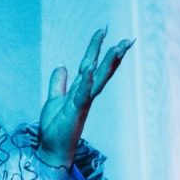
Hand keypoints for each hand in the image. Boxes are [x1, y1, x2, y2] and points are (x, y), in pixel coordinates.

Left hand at [37, 28, 133, 168]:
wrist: (52, 149)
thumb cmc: (55, 127)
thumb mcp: (54, 99)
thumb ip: (58, 84)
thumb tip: (62, 66)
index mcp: (81, 90)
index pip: (91, 65)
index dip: (96, 48)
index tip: (103, 30)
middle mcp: (86, 95)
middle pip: (101, 70)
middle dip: (113, 54)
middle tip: (127, 39)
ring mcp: (82, 103)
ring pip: (98, 80)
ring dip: (108, 64)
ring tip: (117, 48)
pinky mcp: (76, 111)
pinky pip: (82, 94)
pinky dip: (85, 83)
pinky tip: (89, 70)